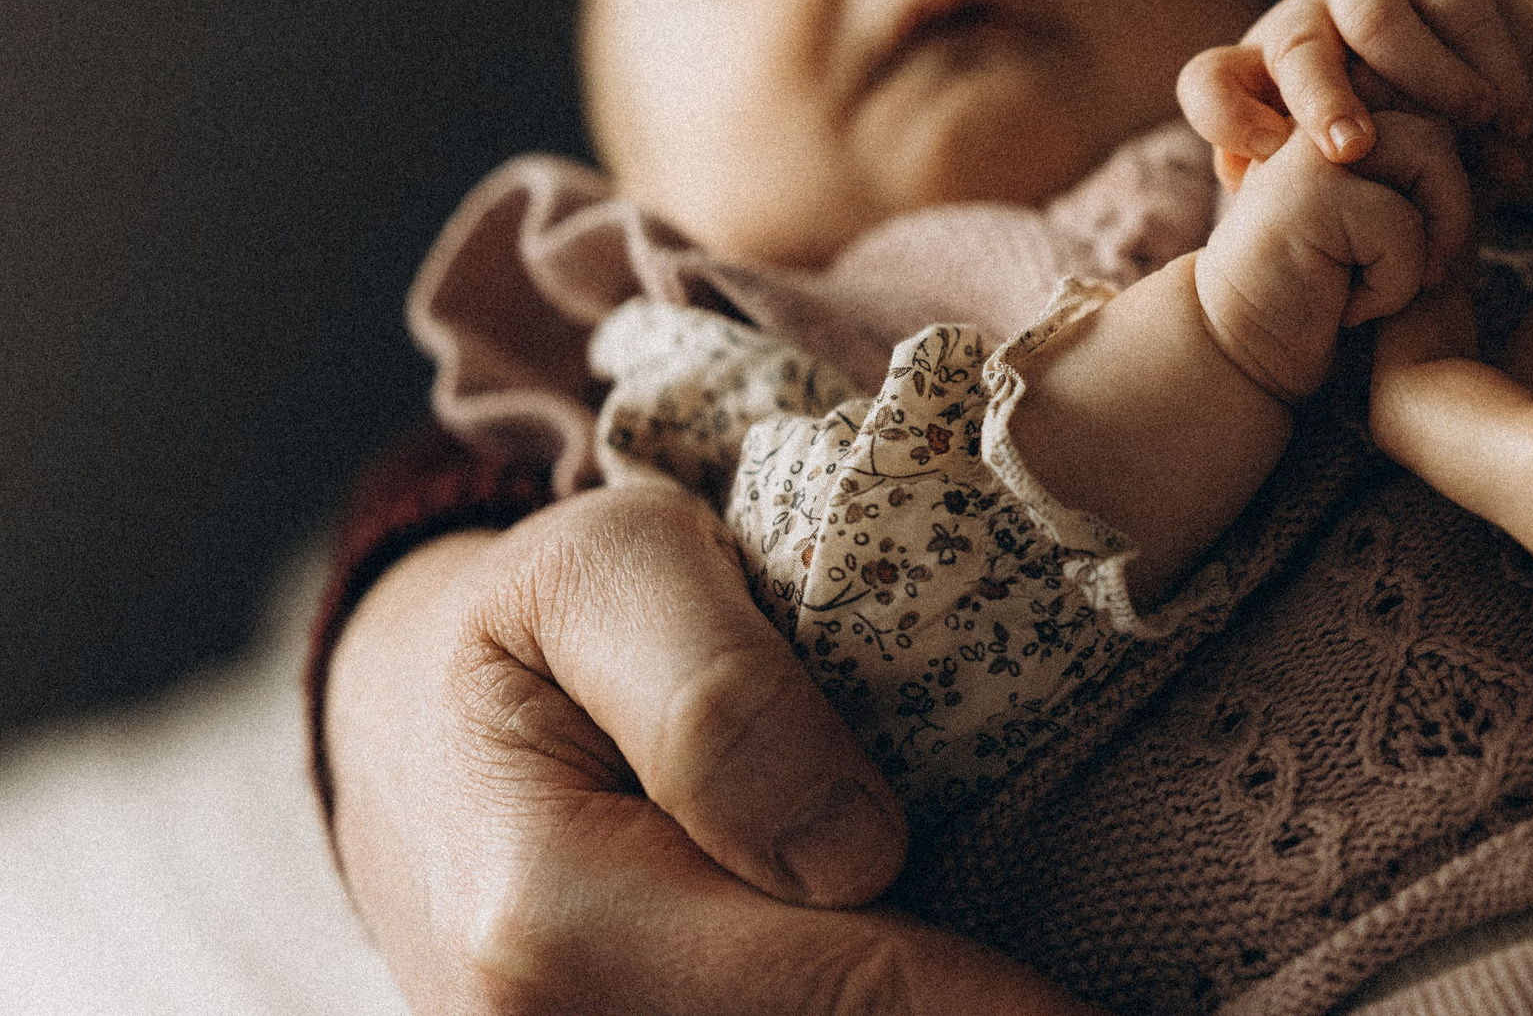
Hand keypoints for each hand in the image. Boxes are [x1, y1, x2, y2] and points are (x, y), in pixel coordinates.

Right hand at [324, 485, 1098, 1014]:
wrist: (413, 730)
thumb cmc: (534, 626)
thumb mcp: (609, 567)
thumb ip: (717, 693)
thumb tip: (854, 855)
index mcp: (547, 917)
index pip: (843, 987)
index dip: (1002, 1008)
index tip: (1106, 1013)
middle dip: (971, 1005)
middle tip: (1114, 993)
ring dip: (925, 999)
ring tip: (1038, 975)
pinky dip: (865, 1001)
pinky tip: (946, 974)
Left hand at [1180, 0, 1532, 176]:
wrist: (1467, 79)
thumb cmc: (1390, 145)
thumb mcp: (1350, 175)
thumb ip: (1325, 201)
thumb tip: (1300, 231)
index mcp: (1263, 78)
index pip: (1211, 83)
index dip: (1227, 118)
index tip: (1263, 157)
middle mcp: (1304, 23)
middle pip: (1295, 50)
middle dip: (1322, 101)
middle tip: (1355, 151)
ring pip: (1381, 23)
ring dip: (1434, 81)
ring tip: (1481, 124)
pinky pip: (1460, 9)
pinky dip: (1496, 68)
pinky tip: (1517, 119)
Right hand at [1194, 110, 1470, 400]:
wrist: (1248, 347)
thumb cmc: (1330, 284)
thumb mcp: (1400, 219)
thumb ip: (1441, 177)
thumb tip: (1512, 158)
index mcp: (1338, 97)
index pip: (1437, 93)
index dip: (1473, 148)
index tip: (1481, 196)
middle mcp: (1318, 104)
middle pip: (1443, 115)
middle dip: (1455, 200)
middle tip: (1424, 262)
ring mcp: (1309, 145)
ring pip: (1433, 153)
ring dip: (1435, 234)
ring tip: (1385, 275)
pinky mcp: (1306, 194)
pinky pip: (1403, 226)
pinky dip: (1393, 283)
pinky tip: (1346, 304)